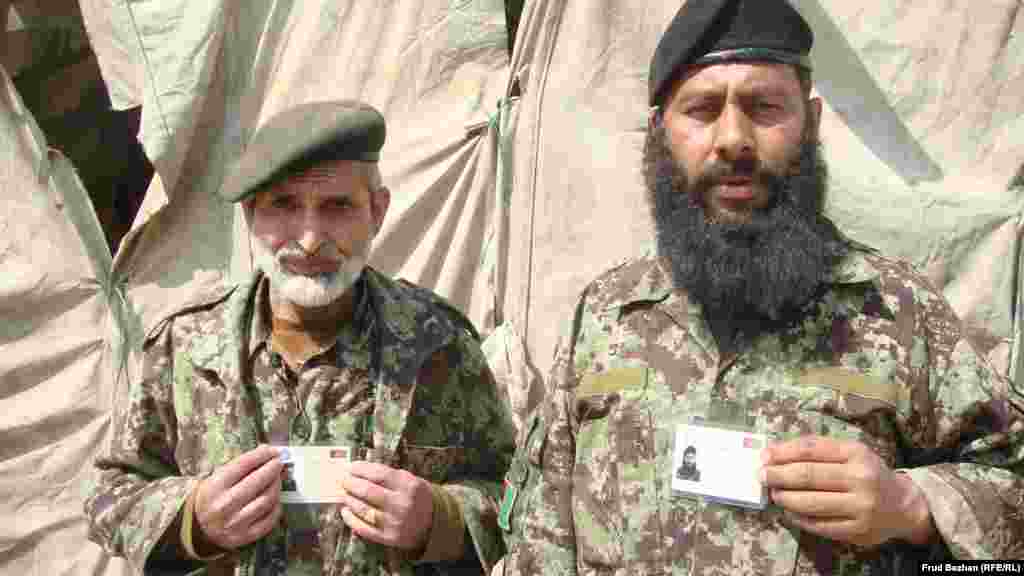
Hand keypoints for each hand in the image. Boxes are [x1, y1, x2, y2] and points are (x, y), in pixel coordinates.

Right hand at [194, 445, 283, 550]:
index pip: (244, 464)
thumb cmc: (212, 497)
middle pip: (258, 482)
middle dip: (273, 469)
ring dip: (276, 486)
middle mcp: (225, 505)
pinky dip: (276, 506)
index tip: (272, 451)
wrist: (198, 527)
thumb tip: (267, 451)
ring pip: (267, 500)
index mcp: (215, 487)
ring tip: (276, 479)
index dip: (262, 455)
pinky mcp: (245, 536)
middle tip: (279, 463)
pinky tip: (274, 499)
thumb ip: (242, 464)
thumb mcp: (218, 477)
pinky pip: (269, 519)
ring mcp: (236, 523)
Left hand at [337, 461, 433, 550]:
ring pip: (363, 509)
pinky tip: (345, 512)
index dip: (361, 469)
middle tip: (343, 480)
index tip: (351, 467)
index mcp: (409, 486)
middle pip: (368, 491)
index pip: (379, 473)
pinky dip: (351, 519)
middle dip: (351, 483)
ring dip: (348, 500)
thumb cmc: (418, 497)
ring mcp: (394, 522)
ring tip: (343, 494)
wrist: (434, 522)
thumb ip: (388, 475)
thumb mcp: (411, 480)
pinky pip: (363, 528)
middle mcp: (402, 504)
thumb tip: (360, 471)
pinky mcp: (388, 537)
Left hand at [760, 436, 934, 546]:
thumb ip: (817, 450)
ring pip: (811, 503)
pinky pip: (819, 525)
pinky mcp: (857, 530)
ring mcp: (860, 507)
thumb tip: (776, 452)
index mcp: (856, 453)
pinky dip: (798, 518)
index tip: (764, 456)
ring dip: (785, 498)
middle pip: (808, 476)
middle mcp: (860, 478)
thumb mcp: (850, 452)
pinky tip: (789, 512)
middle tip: (762, 475)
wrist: (903, 505)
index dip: (783, 453)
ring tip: (774, 493)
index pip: (811, 450)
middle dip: (778, 475)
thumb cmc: (868, 473)